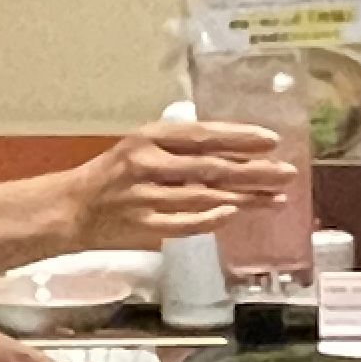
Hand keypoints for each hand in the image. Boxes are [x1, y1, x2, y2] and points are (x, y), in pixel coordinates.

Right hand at [72, 118, 295, 243]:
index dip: (239, 138)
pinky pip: (183, 224)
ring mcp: (145, 197)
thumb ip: (181, 146)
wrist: (73, 208)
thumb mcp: (142, 146)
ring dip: (244, 197)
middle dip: (254, 171)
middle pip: (211, 167)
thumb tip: (235, 148)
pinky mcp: (142, 226)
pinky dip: (209, 218)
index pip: (203, 135)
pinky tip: (233, 213)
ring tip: (275, 198)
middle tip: (287, 173)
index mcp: (149, 138)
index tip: (271, 141)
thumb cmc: (114, 174)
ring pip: (203, 196)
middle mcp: (147, 164)